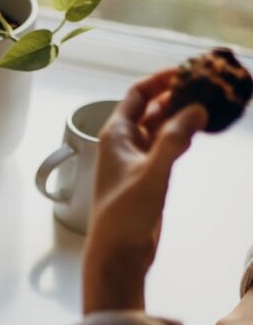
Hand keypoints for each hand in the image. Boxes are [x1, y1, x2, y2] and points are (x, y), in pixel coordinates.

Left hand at [83, 69, 206, 313]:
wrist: (117, 254)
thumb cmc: (124, 216)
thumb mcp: (152, 174)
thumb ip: (174, 140)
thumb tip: (196, 109)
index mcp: (115, 135)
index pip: (137, 94)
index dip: (161, 79)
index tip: (187, 70)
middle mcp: (123, 144)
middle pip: (150, 107)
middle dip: (176, 94)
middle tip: (206, 84)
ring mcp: (135, 160)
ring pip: (160, 127)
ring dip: (180, 114)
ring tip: (209, 102)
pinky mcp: (147, 177)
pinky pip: (166, 146)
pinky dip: (181, 135)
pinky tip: (198, 131)